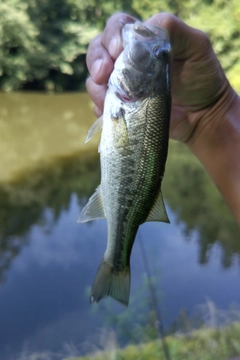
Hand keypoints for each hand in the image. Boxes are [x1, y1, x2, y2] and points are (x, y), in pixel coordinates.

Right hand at [86, 12, 232, 142]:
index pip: (117, 28)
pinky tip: (111, 112)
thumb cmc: (203, 77)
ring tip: (109, 99)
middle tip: (102, 75)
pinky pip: (100, 106)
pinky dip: (101, 108)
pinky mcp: (121, 108)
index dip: (112, 36)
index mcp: (142, 41)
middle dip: (95, 61)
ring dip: (96, 88)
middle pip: (98, 50)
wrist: (203, 115)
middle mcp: (127, 60)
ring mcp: (122, 85)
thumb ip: (172, 29)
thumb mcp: (196, 45)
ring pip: (94, 80)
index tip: (117, 51)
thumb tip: (140, 30)